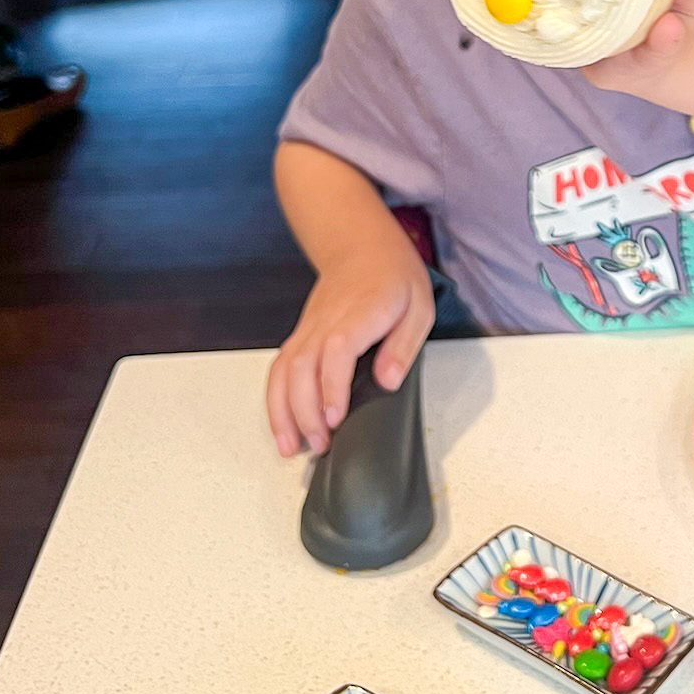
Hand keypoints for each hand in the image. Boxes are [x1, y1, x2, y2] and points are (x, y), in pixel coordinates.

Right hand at [265, 249, 433, 457]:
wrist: (361, 246)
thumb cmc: (393, 277)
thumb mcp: (419, 306)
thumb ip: (403, 345)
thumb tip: (387, 380)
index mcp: (361, 312)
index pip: (337, 350)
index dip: (332, 386)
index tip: (335, 418)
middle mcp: (326, 322)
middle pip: (302, 366)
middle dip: (305, 411)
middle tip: (320, 445)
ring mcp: (308, 329)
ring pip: (283, 370)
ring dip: (282, 411)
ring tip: (291, 447)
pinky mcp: (300, 336)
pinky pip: (279, 369)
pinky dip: (275, 401)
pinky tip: (283, 427)